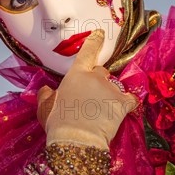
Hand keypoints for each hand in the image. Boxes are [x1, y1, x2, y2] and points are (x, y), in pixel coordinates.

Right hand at [37, 29, 138, 174]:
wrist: (76, 140)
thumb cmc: (58, 123)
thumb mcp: (44, 107)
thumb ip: (45, 95)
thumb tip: (46, 90)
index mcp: (76, 74)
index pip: (88, 51)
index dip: (95, 41)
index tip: (100, 33)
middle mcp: (95, 77)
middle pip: (101, 71)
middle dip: (98, 80)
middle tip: (91, 96)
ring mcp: (111, 89)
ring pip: (114, 86)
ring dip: (109, 94)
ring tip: (102, 111)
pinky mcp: (122, 103)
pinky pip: (130, 99)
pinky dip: (128, 103)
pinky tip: (124, 109)